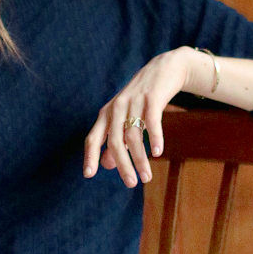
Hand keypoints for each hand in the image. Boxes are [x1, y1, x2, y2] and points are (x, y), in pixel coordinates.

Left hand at [83, 48, 190, 186]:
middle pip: (115, 141)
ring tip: (147, 177)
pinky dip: (155, 138)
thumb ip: (115, 139)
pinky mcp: (152, 98)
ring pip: (134, 135)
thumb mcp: (125, 117)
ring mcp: (134, 102)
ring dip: (140, 158)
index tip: (88, 175)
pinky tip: (158, 153)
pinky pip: (152, 121)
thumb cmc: (142, 98)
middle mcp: (116, 108)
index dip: (90, 156)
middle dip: (122, 165)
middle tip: (131, 184)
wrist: (164, 69)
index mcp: (106, 114)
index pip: (93, 138)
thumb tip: (106, 164)